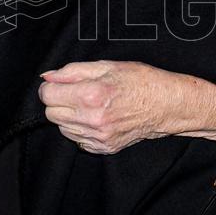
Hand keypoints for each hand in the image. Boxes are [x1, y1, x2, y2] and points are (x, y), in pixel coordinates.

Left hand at [39, 61, 215, 152]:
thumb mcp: (107, 66)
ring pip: (62, 128)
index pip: (47, 95)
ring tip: (90, 104)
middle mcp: (93, 119)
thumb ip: (73, 71)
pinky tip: (97, 117)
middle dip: (59, 101)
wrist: (168, 105)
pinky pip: (77, 140)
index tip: (61, 83)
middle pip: (51, 113)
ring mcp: (99, 137)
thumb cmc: (142, 81)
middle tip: (78, 92)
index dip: (52, 86)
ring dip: (69, 116)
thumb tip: (48, 76)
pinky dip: (81, 129)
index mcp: (92, 95)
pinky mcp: (104, 148)